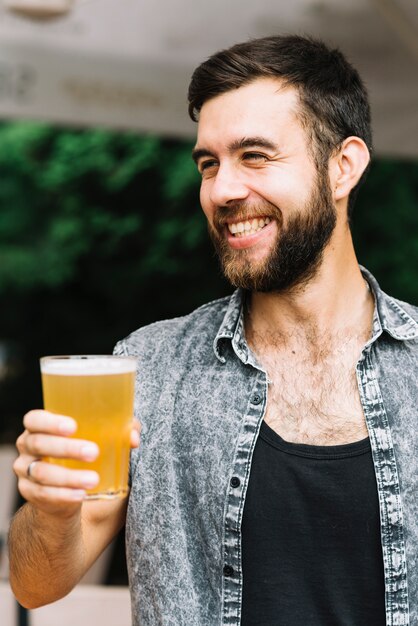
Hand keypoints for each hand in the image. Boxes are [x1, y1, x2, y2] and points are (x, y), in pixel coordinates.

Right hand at [13, 410, 140, 516]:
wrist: (66, 492)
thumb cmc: (83, 454)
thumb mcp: (98, 439)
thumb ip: (117, 431)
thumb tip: (133, 437)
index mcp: (40, 427)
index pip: (34, 419)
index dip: (50, 421)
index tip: (73, 426)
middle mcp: (27, 447)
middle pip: (39, 444)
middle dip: (66, 448)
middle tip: (93, 452)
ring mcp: (25, 471)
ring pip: (42, 473)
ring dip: (69, 476)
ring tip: (93, 479)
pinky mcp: (30, 493)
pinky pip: (44, 494)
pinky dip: (63, 495)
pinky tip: (81, 495)